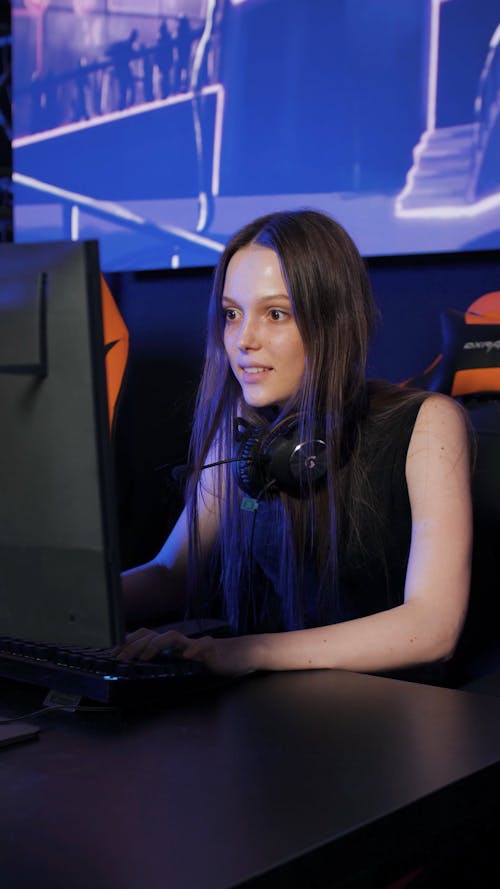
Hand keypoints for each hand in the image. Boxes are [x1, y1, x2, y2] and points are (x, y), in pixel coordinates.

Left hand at [115, 627, 258, 676]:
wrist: (240, 655)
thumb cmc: (210, 661)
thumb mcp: (184, 663)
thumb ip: (167, 662)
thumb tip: (142, 667)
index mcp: (171, 645)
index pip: (144, 636)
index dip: (127, 642)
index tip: (113, 653)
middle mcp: (180, 641)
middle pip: (151, 635)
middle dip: (133, 646)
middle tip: (120, 660)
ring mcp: (194, 643)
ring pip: (171, 637)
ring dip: (155, 646)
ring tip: (144, 658)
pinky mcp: (210, 649)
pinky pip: (201, 646)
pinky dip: (193, 650)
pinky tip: (187, 657)